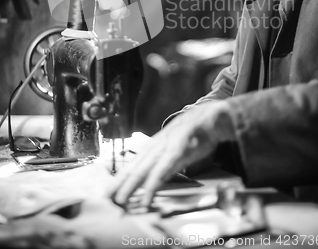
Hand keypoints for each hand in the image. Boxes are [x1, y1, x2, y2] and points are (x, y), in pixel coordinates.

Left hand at [107, 100, 234, 207]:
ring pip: (144, 169)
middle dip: (119, 184)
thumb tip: (154, 175)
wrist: (211, 117)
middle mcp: (156, 146)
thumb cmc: (194, 134)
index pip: (133, 164)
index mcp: (154, 146)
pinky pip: (162, 171)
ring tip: (120, 200)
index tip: (108, 193)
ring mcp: (166, 148)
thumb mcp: (176, 146)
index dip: (119, 179)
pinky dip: (153, 185)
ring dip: (131, 186)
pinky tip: (146, 196)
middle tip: (106, 200)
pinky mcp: (178, 151)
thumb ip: (165, 160)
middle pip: (134, 168)